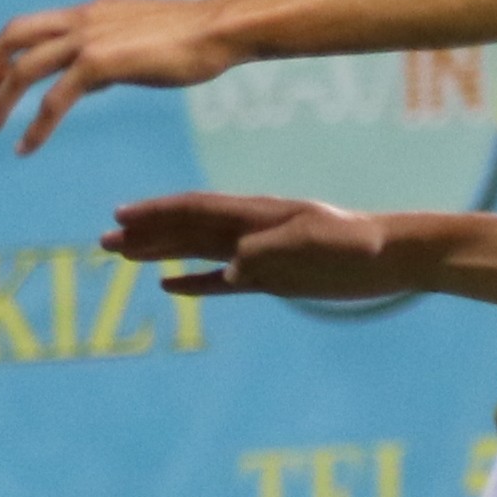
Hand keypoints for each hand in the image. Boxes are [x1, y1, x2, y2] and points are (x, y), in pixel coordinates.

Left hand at [0, 0, 246, 154]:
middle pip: (14, 34)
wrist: (219, 30)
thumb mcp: (137, 40)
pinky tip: (26, 146)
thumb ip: (107, 55)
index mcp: (90, 13)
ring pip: (25, 66)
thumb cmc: (191, 39)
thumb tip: (89, 77)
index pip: (32, 26)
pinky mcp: (101, 62)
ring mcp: (89, 39)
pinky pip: (55, 98)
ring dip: (1, 99)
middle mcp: (82, 20)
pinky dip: (36, 123)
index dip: (3, 49)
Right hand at [103, 192, 405, 300]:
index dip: (158, 212)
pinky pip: (222, 282)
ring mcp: (257, 255)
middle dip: (145, 232)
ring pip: (196, 251)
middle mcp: (249, 231)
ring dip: (159, 252)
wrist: (393, 256)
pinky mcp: (270, 280)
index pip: (196, 210)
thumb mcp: (320, 241)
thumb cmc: (360, 243)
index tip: (121, 215)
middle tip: (103, 239)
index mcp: (256, 214)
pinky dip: (193, 283)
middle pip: (186, 229)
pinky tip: (168, 287)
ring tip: (122, 253)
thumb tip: (232, 268)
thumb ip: (276, 250)